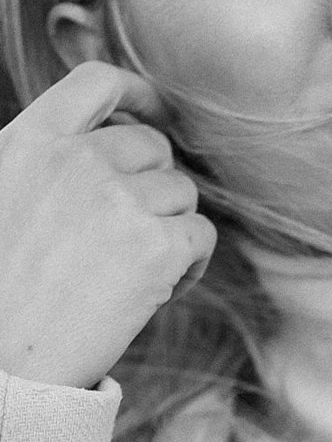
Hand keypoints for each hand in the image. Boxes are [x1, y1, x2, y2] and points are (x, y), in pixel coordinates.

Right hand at [0, 61, 214, 387]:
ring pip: (182, 193)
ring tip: (138, 269)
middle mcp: (78, 161)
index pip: (97, 82)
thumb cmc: (0, 288)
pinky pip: (201, 235)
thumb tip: (104, 143)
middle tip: (131, 232)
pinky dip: (191, 263)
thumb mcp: (4, 194)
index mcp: (30, 141)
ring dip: (171, 227)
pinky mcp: (158, 247)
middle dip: (152, 184)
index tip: (157, 112)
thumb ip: (47, 161)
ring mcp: (122, 201)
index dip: (138, 93)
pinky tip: (160, 289)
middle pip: (153, 146)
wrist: (1, 360)